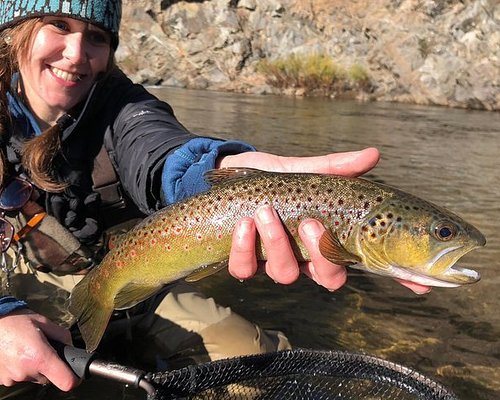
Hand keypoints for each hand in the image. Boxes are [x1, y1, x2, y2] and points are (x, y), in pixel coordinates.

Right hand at [0, 309, 78, 389]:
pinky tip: (17, 355)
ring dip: (35, 368)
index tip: (75, 373)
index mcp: (40, 358)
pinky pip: (20, 378)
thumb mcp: (46, 323)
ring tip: (27, 350)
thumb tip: (71, 347)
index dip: (74, 378)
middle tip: (43, 350)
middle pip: (49, 379)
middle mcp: (26, 372)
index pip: (66, 382)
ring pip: (34, 378)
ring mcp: (12, 378)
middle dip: (50, 367)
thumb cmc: (17, 320)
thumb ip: (63, 336)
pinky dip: (22, 369)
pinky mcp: (3, 381)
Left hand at [220, 148, 430, 294]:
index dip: (394, 277)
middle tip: (311, 223)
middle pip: (328, 278)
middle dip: (322, 255)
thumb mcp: (306, 172)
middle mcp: (305, 258)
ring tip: (264, 212)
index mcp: (327, 239)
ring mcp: (274, 262)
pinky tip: (243, 223)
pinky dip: (244, 248)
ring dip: (276, 244)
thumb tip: (374, 154)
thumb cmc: (276, 179)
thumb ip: (337, 168)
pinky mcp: (243, 260)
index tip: (420, 284)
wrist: (232, 178)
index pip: (366, 263)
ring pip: (285, 274)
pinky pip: (245, 269)